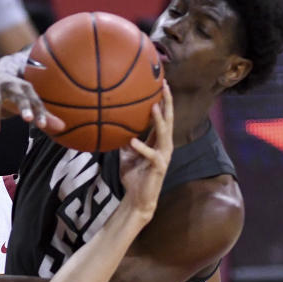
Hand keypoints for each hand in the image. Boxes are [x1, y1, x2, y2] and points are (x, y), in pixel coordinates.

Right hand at [0, 56, 64, 134]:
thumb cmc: (15, 91)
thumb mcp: (28, 100)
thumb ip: (44, 114)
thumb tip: (64, 128)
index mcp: (25, 88)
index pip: (35, 100)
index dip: (39, 112)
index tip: (43, 125)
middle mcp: (10, 85)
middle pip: (18, 96)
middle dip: (23, 106)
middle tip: (27, 120)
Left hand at [118, 83, 173, 222]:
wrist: (137, 198)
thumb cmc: (133, 176)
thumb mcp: (125, 155)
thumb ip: (124, 140)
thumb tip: (113, 126)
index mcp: (158, 141)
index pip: (162, 117)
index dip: (162, 100)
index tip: (160, 83)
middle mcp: (164, 146)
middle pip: (168, 119)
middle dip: (167, 102)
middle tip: (164, 85)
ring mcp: (163, 156)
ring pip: (164, 134)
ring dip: (159, 120)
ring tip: (154, 106)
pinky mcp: (158, 167)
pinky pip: (150, 155)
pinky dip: (141, 148)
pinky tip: (133, 141)